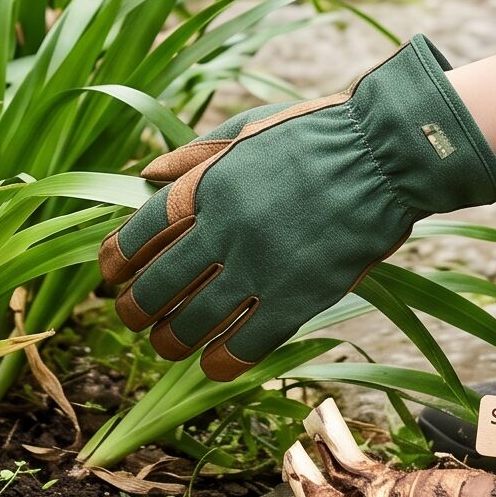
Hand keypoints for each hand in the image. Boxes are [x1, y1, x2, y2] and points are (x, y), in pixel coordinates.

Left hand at [97, 36, 495, 380]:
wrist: (385, 154)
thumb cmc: (315, 135)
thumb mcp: (246, 130)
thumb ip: (194, 155)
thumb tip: (144, 173)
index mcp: (207, 185)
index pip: (139, 234)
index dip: (115, 260)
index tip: (110, 274)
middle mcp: (224, 229)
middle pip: (156, 287)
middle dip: (134, 310)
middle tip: (130, 318)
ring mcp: (259, 267)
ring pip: (192, 324)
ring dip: (169, 341)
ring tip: (166, 345)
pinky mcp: (297, 298)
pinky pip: (245, 345)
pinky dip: (220, 362)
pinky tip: (211, 366)